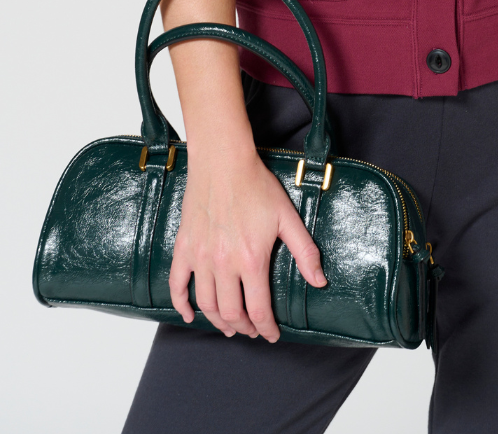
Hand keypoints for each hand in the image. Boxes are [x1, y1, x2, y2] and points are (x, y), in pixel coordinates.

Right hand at [168, 146, 327, 340]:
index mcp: (251, 259)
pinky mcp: (184, 247)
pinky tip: (190, 314)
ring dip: (218, 321)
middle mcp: (223, 263)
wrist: (223, 162)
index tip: (271, 335)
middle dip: (244, 328)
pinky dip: (180, 304)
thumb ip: (305, 252)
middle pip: (231, 312)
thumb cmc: (257, 186)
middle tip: (252, 330)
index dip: (266, 328)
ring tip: (230, 326)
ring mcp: (200, 256)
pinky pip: (177, 284)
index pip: (258, 309)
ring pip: (206, 304)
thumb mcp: (287, 217)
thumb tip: (320, 281)